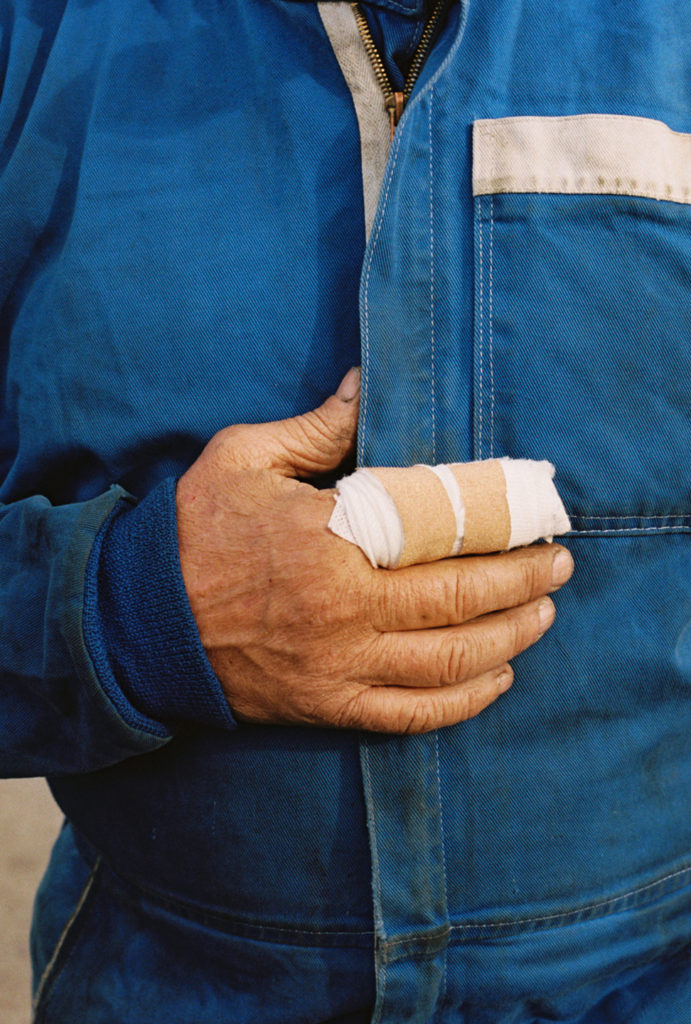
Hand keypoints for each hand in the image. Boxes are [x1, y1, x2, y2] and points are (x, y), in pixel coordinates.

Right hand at [176, 369, 573, 733]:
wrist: (138, 622)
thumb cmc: (191, 532)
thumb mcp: (244, 459)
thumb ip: (315, 427)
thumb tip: (366, 385)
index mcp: (331, 543)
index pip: (440, 535)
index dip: (499, 529)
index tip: (534, 518)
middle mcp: (345, 611)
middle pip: (460, 601)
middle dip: (523, 583)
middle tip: (559, 566)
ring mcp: (339, 667)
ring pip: (449, 661)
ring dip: (509, 638)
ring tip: (543, 616)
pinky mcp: (328, 705)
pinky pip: (412, 714)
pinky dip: (464, 702)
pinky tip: (498, 679)